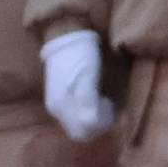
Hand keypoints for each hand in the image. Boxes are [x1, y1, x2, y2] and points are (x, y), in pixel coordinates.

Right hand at [38, 30, 113, 144]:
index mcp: (61, 107)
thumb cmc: (79, 55)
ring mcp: (57, 102)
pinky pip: (75, 114)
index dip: (99, 126)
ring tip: (106, 101)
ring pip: (77, 123)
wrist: (66, 34)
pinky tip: (97, 97)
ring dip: (94, 118)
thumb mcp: (86, 80)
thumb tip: (92, 125)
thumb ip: (88, 104)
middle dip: (98, 124)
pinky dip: (88, 111)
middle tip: (110, 107)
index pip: (82, 133)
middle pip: (79, 130)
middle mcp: (57, 109)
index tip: (110, 109)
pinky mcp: (61, 94)